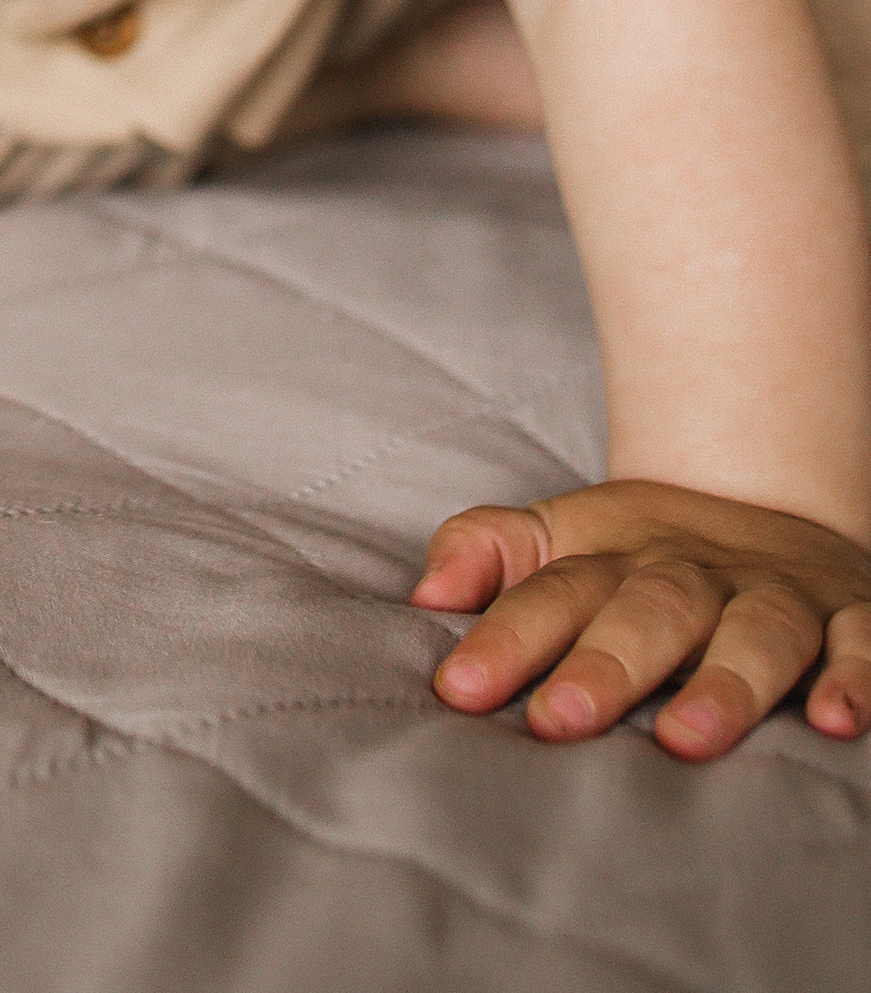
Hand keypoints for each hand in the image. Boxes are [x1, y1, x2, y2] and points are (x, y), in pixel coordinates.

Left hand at [415, 480, 870, 756]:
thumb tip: (421, 592)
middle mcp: (697, 575)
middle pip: (649, 612)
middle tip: (558, 719)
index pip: (552, 591)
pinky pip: (863, 645)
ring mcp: (778, 596)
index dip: (504, 639)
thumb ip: (492, 552)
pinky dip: (856, 678)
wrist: (772, 508)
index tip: (456, 690)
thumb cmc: (648, 558)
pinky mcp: (853, 617)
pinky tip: (835, 722)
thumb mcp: (567, 538)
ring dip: (724, 684)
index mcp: (617, 558)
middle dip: (605, 666)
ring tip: (685, 740)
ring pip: (756, 633)